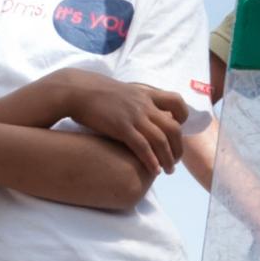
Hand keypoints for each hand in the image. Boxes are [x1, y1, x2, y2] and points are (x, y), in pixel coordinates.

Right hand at [55, 72, 190, 174]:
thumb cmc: (97, 92)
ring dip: (168, 158)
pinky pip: (143, 146)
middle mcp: (144, 104)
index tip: (179, 130)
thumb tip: (145, 113)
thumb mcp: (124, 91)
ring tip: (168, 170)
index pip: (177, 101)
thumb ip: (138, 100)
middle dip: (178, 147)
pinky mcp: (121, 127)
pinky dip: (151, 160)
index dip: (182, 117)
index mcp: (146, 93)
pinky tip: (153, 170)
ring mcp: (134, 116)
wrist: (77, 90)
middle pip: (173, 127)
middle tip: (175, 160)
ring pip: (161, 140)